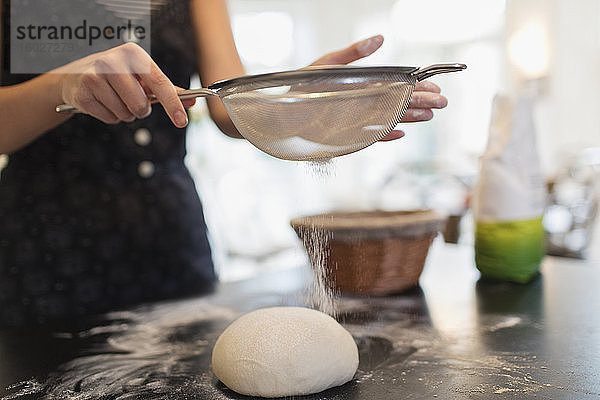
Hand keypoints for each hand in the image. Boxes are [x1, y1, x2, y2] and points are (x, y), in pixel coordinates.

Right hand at [55, 42, 194, 126]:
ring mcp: (95, 76)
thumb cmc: (116, 77)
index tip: (182, 121)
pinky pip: (110, 119)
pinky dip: (110, 116)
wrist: (75, 76)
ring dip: (124, 114)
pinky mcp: (83, 92)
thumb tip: (191, 101)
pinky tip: (102, 102)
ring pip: (126, 114)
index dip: (173, 104)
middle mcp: (113, 61)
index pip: (159, 83)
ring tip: (114, 99)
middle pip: (141, 105)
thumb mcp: (141, 76)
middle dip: (140, 110)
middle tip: (130, 99)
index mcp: (133, 54)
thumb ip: (167, 89)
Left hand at [310, 35, 447, 141]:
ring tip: (430, 115)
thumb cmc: (306, 84)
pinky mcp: (350, 134)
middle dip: (421, 102)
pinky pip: (372, 135)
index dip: (417, 86)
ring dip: (410, 117)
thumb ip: (356, 53)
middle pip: (400, 103)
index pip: (398, 86)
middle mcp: (366, 104)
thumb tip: (380, 39)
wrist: (285, 108)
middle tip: (442, 102)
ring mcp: (360, 120)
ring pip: (391, 119)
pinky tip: (401, 132)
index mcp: (366, 86)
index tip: (434, 85)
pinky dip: (386, 134)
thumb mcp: (332, 63)